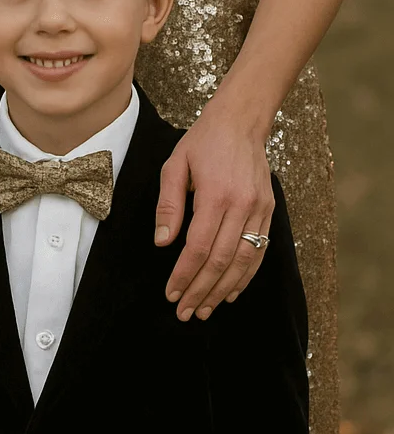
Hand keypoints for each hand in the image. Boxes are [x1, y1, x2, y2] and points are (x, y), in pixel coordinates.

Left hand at [155, 104, 273, 320]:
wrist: (241, 121)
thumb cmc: (203, 142)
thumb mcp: (175, 164)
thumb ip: (169, 204)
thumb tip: (163, 242)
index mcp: (216, 195)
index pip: (199, 247)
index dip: (184, 275)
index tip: (171, 293)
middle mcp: (242, 206)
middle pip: (222, 262)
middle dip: (201, 291)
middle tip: (185, 312)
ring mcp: (260, 210)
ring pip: (243, 263)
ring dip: (223, 291)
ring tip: (205, 309)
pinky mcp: (269, 212)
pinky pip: (259, 253)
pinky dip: (245, 277)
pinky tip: (230, 293)